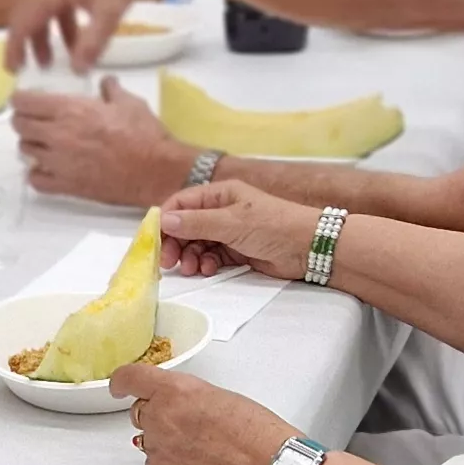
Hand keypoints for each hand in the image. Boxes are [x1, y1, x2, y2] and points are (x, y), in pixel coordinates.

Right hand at [2, 0, 173, 71]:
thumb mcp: (110, 12)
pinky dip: (64, 20)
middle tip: (38, 67)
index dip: (15, 47)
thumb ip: (92, 43)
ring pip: (45, 7)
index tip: (14, 70)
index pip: (22, 20)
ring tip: (63, 56)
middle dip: (32, 43)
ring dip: (50, 33)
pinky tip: (80, 33)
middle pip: (29, 13)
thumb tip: (77, 71)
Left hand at [13, 76, 196, 204]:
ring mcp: (58, 162)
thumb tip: (105, 81)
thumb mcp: (129, 102)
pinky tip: (47, 169)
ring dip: (31, 144)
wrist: (155, 171)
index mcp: (69, 110)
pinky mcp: (65, 185)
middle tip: (34, 121)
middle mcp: (57, 134)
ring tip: (44, 144)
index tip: (26, 100)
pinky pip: (35, 180)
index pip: (24, 102)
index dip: (21, 99)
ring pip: (25, 150)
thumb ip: (110, 89)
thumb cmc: (143, 133)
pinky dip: (37, 174)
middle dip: (23, 120)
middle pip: (19, 125)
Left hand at [114, 363, 290, 464]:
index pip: (131, 378)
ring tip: (201, 452)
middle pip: (140, 411)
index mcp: (176, 390)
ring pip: (148, 441)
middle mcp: (161, 417)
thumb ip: (189, 397)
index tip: (119, 386)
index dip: (122, 382)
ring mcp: (158, 449)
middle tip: (188, 428)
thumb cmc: (259, 434)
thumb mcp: (221, 397)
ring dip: (166, 443)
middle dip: (157, 416)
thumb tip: (178, 407)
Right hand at [156, 179, 322, 280]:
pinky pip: (211, 256)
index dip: (165, 221)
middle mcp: (221, 211)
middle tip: (169, 262)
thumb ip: (197, 223)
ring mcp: (228, 232)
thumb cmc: (273, 225)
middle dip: (176, 243)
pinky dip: (206, 264)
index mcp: (219, 194)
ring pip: (197, 244)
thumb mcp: (232, 222)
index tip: (154, 241)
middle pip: (186, 226)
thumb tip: (163, 220)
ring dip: (190, 256)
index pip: (181, 204)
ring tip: (193, 269)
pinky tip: (209, 270)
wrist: (308, 247)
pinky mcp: (236, 251)